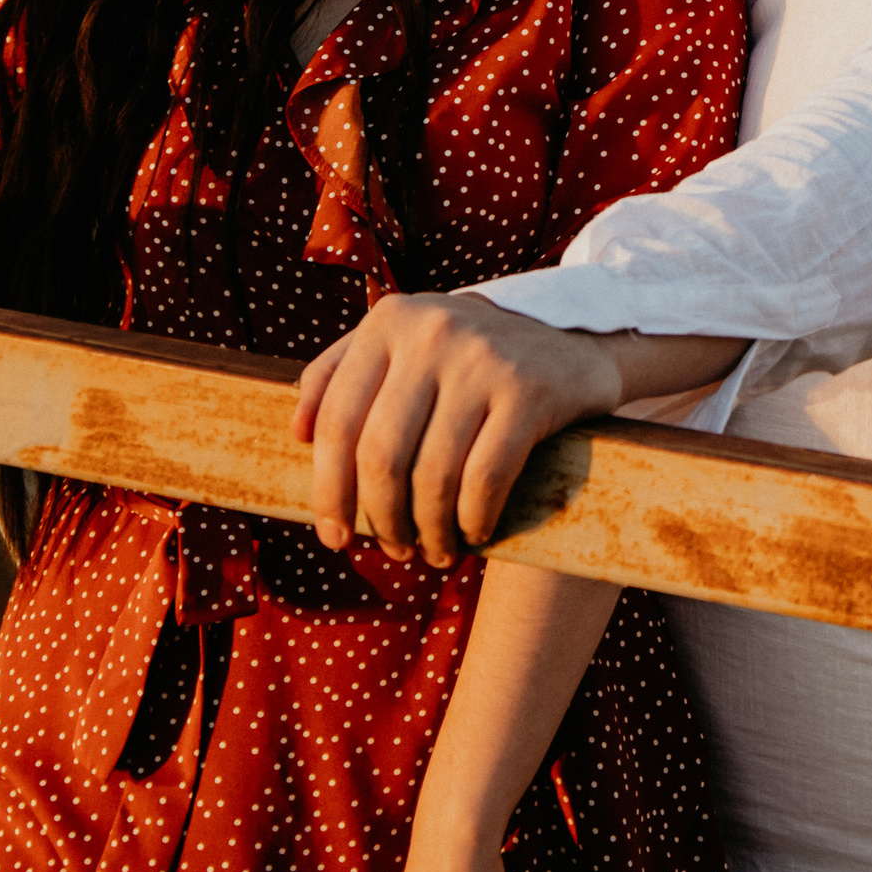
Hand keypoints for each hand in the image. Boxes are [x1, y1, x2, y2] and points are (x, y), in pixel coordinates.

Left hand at [294, 294, 625, 564]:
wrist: (572, 341)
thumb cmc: (469, 359)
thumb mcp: (405, 343)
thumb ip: (344, 372)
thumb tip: (298, 433)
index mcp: (389, 320)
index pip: (337, 418)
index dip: (328, 489)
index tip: (334, 536)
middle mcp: (431, 330)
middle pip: (380, 454)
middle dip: (380, 519)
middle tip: (392, 550)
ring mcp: (483, 357)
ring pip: (432, 474)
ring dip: (429, 530)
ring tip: (435, 551)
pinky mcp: (529, 389)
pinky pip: (484, 478)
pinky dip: (473, 520)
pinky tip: (474, 533)